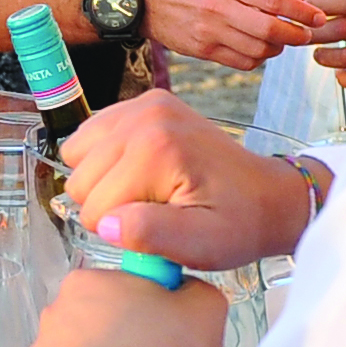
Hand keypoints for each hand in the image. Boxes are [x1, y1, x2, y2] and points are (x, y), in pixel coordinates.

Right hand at [57, 88, 314, 270]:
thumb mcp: (200, 244)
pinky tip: (138, 173)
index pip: (94, 207)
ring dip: (103, 182)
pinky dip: (104, 160)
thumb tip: (104, 224)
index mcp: (156, 148)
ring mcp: (143, 104)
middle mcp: (144, 115)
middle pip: (80, 179)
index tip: (159, 226)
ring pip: (77, 157)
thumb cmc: (236, 224)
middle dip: (109, 205)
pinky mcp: (143, 102)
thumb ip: (151, 234)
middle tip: (156, 210)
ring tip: (146, 192)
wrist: (268, 195)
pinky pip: (89, 136)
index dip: (120, 229)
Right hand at [139, 0, 314, 66]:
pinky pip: (241, 62)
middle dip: (296, 34)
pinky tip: (259, 49)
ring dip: (278, 48)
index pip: (274, 1)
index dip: (301, 12)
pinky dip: (258, 58)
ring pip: (258, 49)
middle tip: (306, 34)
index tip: (317, 16)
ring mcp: (209, 32)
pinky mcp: (203, 51)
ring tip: (281, 40)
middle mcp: (218, 8)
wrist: (146, 0)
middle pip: (269, 29)